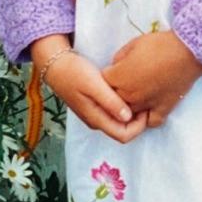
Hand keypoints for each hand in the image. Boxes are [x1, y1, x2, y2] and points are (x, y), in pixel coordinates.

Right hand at [32, 37, 147, 144]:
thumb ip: (110, 101)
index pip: (124, 136)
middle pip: (123, 131)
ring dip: (131, 113)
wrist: (56, 64)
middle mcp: (97, 121)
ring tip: (138, 94)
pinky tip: (127, 92)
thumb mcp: (94, 84)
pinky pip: (114, 113)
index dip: (139, 126)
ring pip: (119, 122)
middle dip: (138, 120)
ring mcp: (95, 115)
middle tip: (145, 99)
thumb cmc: (74, 72)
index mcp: (96, 119)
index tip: (145, 107)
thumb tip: (128, 117)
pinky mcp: (95, 106)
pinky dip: (123, 107)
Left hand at [101, 30, 201, 128]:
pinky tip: (148, 110)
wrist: (186, 52)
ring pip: (128, 114)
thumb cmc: (159, 45)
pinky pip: (151, 122)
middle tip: (124, 82)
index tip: (113, 71)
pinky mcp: (163, 109)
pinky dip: (147, 118)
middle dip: (115, 92)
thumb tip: (116, 67)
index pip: (102, 82)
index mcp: (119, 78)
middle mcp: (129, 95)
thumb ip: (119, 58)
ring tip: (134, 96)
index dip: (106, 76)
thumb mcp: (133, 44)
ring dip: (128, 107)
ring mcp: (146, 104)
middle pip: (113, 100)